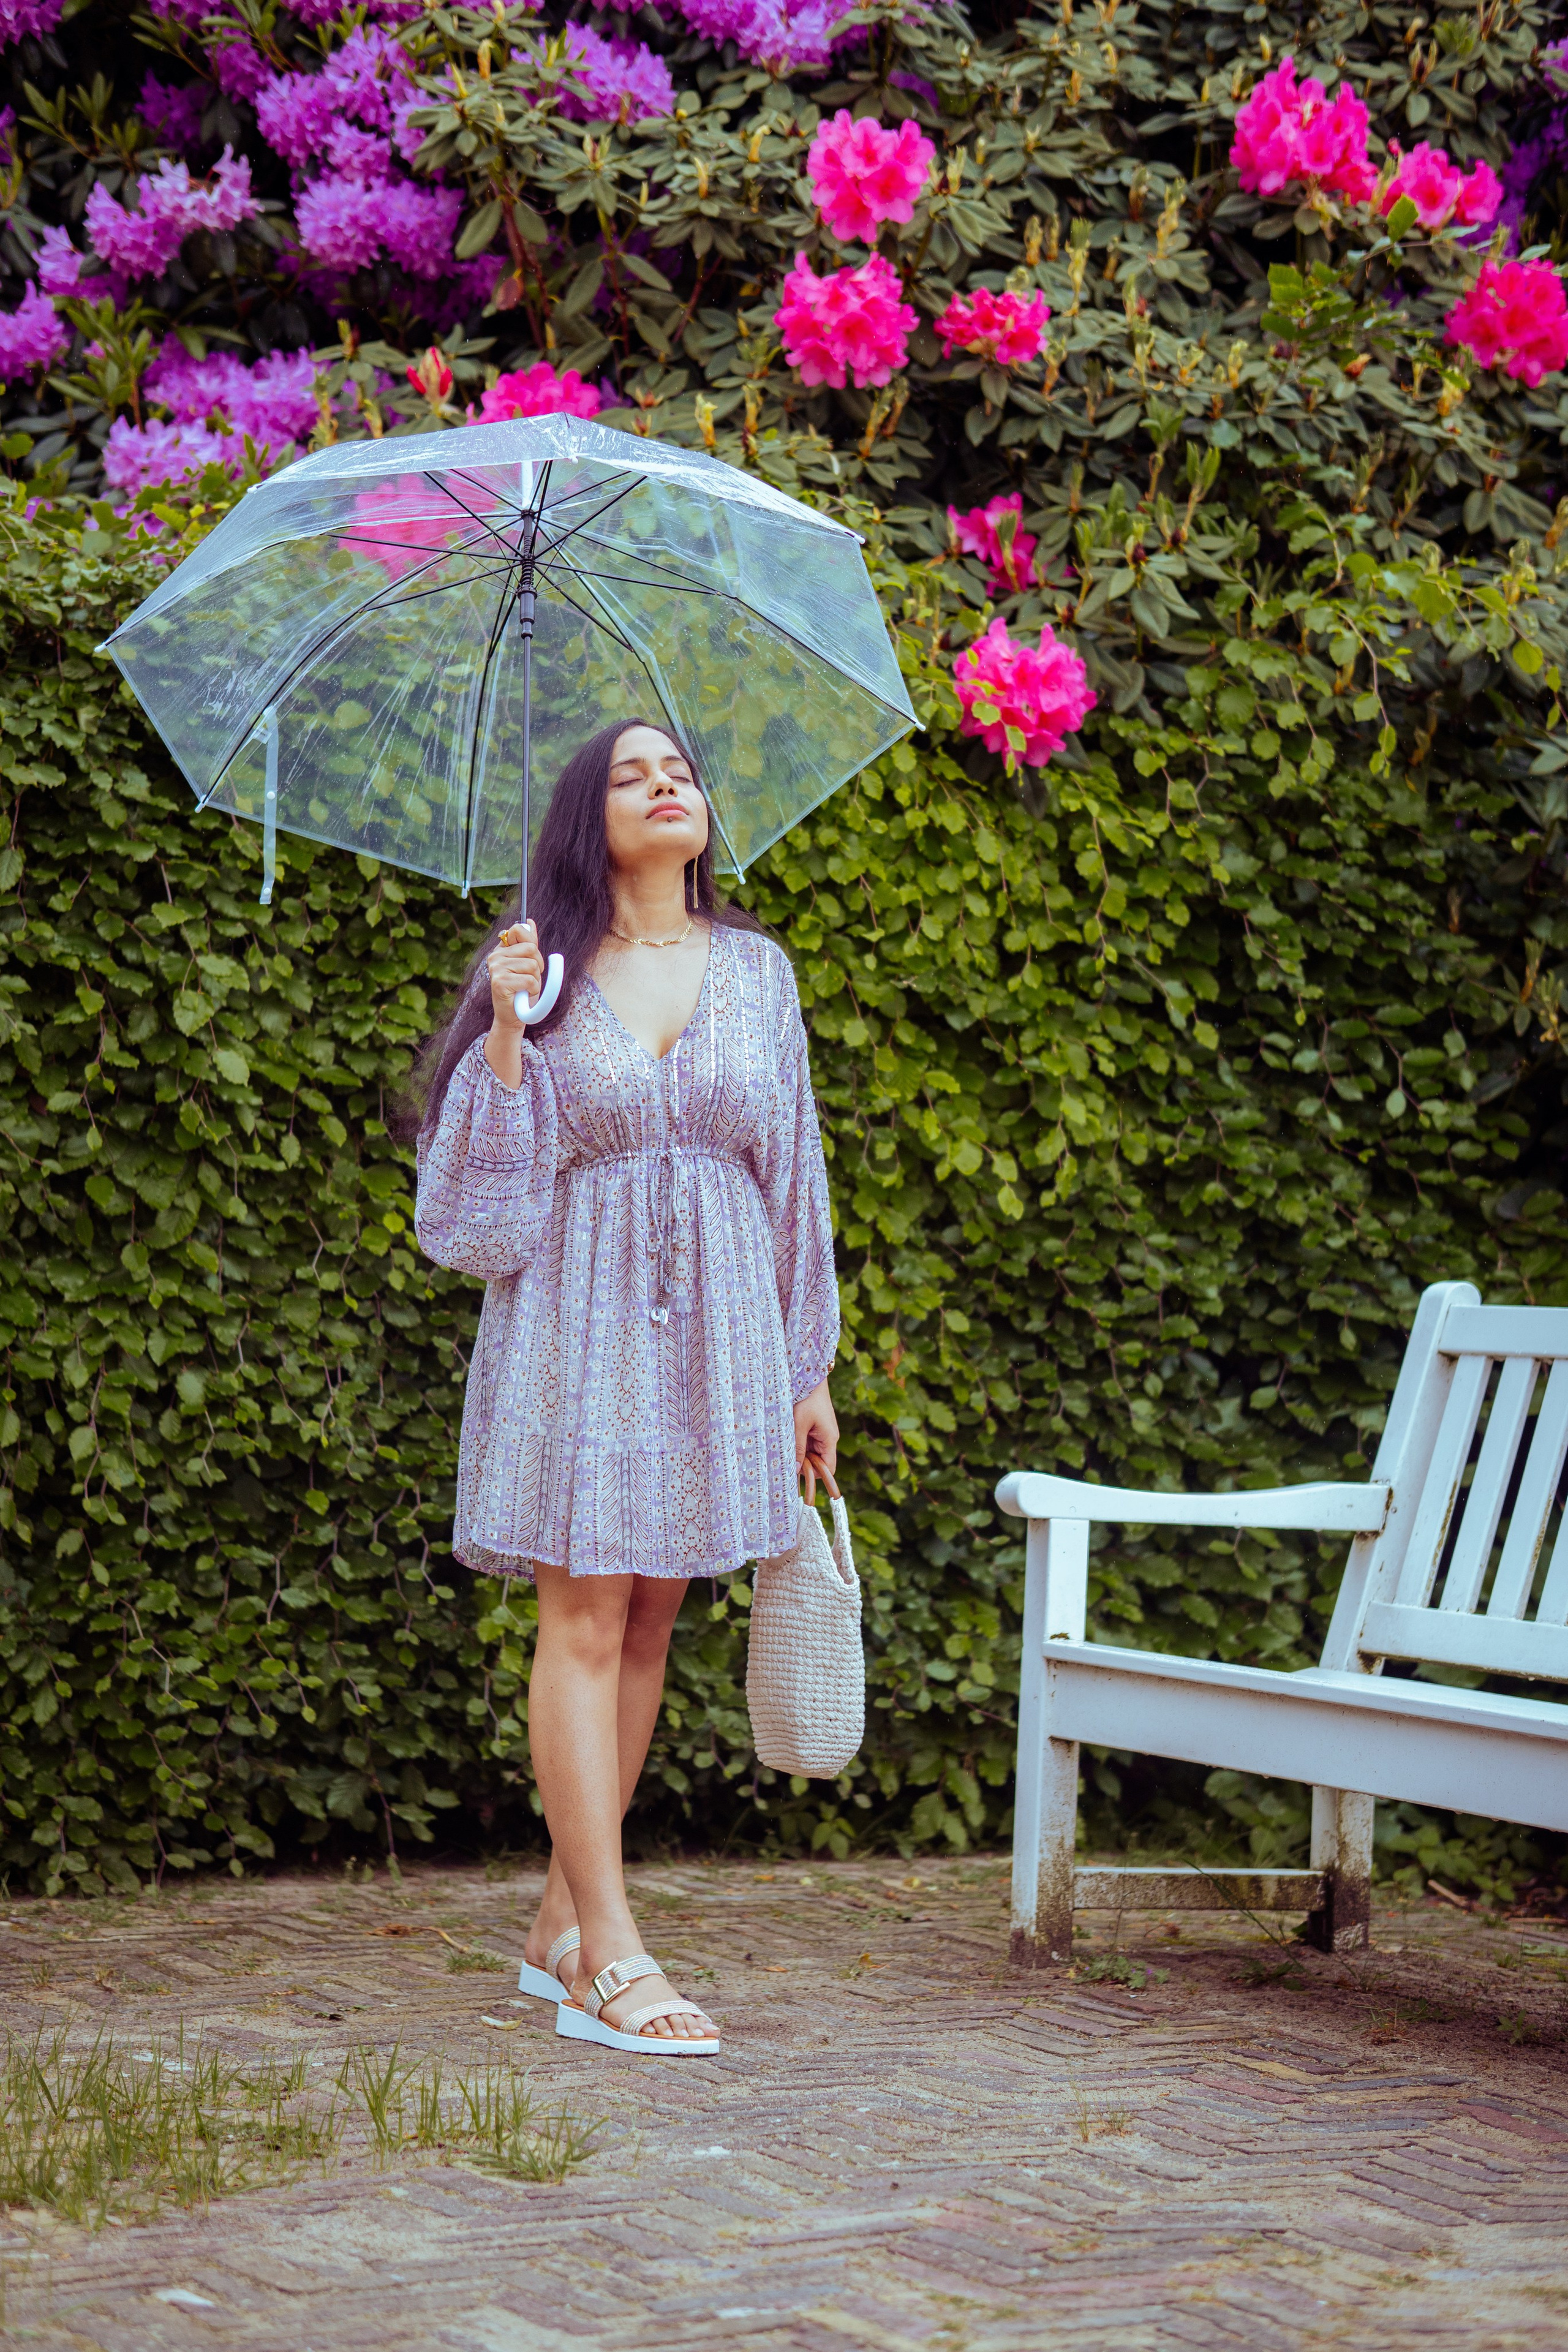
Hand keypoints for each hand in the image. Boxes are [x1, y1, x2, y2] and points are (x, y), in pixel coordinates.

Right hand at [487, 922, 544, 1028]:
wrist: (514, 1016)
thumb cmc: (522, 990)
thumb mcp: (529, 964)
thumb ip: (528, 943)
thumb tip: (529, 922)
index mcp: (501, 949)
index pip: (518, 930)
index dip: (532, 944)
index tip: (530, 959)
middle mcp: (495, 956)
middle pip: (531, 948)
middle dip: (538, 964)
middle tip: (530, 977)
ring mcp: (496, 969)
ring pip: (532, 965)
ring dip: (536, 979)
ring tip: (525, 988)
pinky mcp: (499, 983)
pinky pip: (529, 980)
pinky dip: (533, 989)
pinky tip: (523, 994)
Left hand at [793, 1378, 837, 1503]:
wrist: (809, 1376)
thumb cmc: (806, 1398)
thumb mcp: (798, 1425)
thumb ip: (797, 1448)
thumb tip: (795, 1471)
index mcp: (829, 1439)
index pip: (829, 1469)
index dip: (816, 1476)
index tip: (798, 1477)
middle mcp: (828, 1438)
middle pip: (818, 1462)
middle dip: (803, 1464)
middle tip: (785, 1461)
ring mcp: (821, 1432)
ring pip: (811, 1452)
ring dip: (798, 1453)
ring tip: (783, 1447)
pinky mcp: (815, 1426)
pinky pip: (807, 1442)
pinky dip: (798, 1444)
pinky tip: (786, 1439)